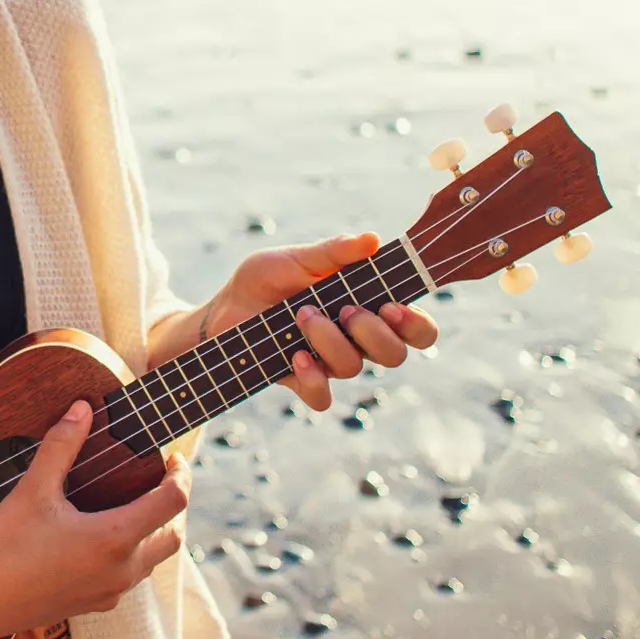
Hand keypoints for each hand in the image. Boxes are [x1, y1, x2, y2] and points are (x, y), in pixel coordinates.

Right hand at [0, 400, 189, 638]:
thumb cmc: (3, 548)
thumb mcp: (32, 491)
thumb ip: (61, 446)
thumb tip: (82, 409)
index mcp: (115, 538)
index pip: (172, 502)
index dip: (180, 475)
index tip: (173, 457)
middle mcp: (121, 570)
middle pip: (172, 537)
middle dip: (173, 507)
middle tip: (160, 479)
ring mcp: (109, 593)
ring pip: (151, 561)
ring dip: (153, 532)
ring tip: (133, 504)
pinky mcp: (93, 606)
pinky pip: (127, 578)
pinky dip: (130, 555)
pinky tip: (102, 539)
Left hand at [207, 233, 437, 410]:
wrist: (223, 308)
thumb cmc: (266, 280)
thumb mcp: (297, 258)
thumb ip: (333, 252)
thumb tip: (372, 240)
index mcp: (366, 306)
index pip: (415, 328)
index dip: (416, 325)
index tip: (391, 306)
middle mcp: (355, 338)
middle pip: (395, 354)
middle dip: (374, 333)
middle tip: (346, 310)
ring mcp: (329, 362)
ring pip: (354, 368)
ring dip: (330, 340)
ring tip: (302, 316)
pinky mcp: (301, 380)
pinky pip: (322, 398)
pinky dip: (313, 379)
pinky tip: (295, 356)